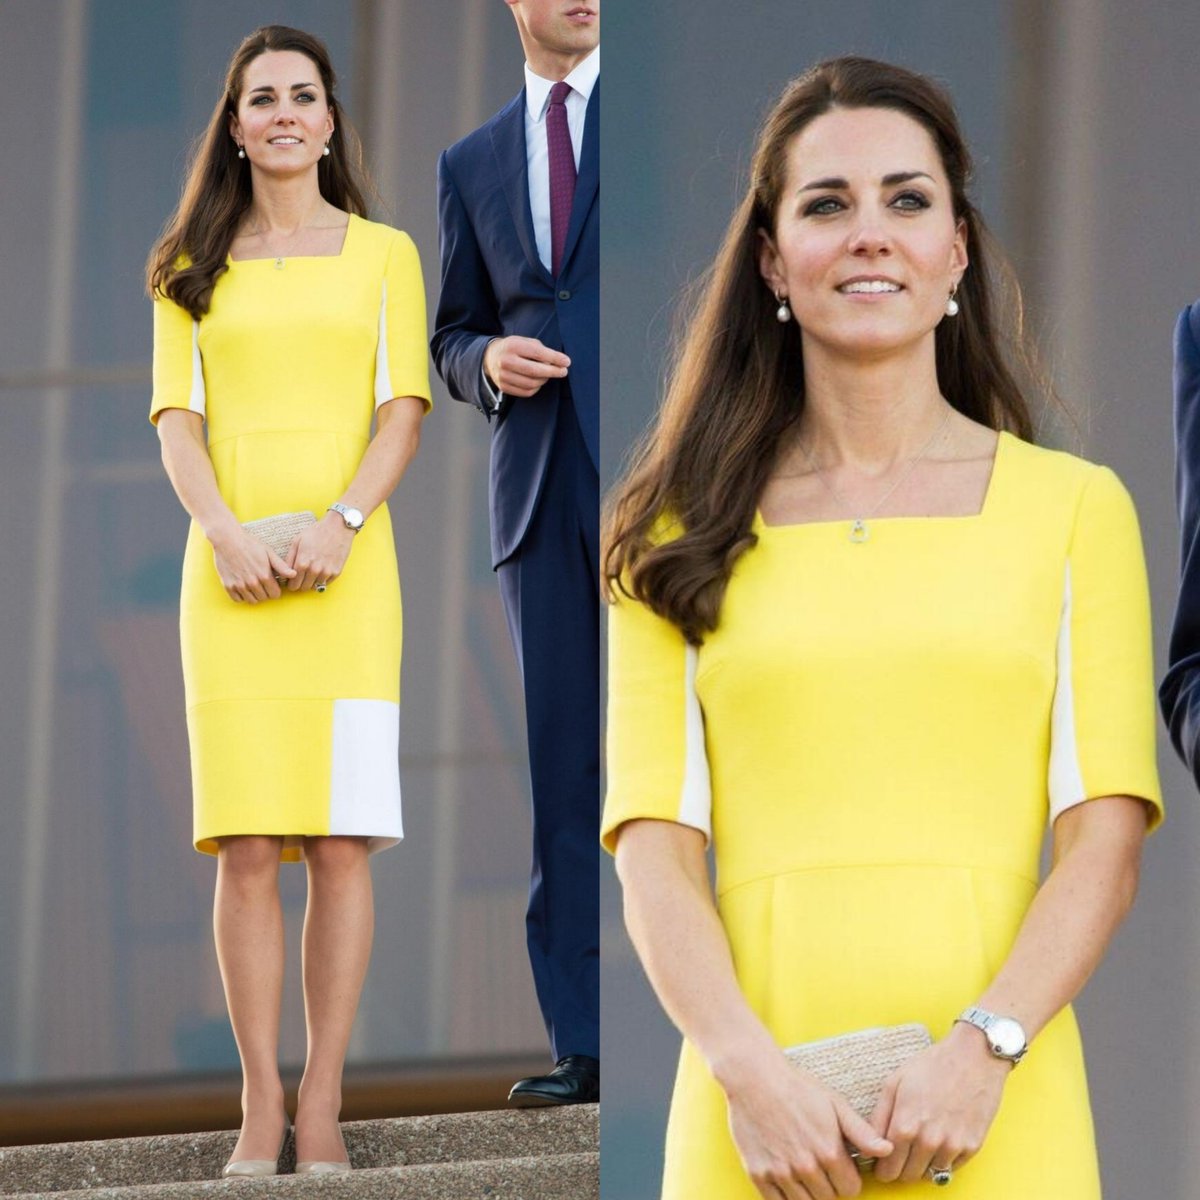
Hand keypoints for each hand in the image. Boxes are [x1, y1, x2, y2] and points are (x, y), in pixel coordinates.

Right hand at [210, 523, 295, 603]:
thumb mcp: (269, 552)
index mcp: (264, 575)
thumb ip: (281, 566)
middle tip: (262, 583)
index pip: (275, 595)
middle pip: (264, 598)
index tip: (272, 584)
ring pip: (252, 601)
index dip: (275, 590)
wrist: (228, 540)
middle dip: (266, 592)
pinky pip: (238, 600)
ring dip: (254, 595)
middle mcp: (252, 583)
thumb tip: (294, 575)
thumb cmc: (250, 544)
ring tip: (253, 585)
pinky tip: (243, 587)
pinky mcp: (228, 586)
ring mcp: (239, 585)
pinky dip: (241, 596)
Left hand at [286, 513, 354, 591]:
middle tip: (301, 577)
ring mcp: (326, 572)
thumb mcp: (297, 541)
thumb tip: (284, 573)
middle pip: (303, 588)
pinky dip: (322, 580)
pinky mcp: (336, 572)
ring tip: (311, 572)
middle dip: (300, 584)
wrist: (338, 527)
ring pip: (314, 587)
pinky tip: (321, 570)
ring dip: (311, 582)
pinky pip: (326, 584)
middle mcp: (314, 570)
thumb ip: (289, 559)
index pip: (292, 585)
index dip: (290, 583)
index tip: (291, 579)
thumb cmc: (316, 532)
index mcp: (302, 563)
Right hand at [483, 335, 569, 397]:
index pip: (537, 353)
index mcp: (512, 346)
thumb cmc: (514, 348)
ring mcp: (503, 376)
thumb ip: (540, 349)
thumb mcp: (524, 341)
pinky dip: (536, 388)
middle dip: (552, 372)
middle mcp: (506, 361)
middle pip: (534, 371)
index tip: (566, 361)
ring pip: (532, 383)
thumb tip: (559, 362)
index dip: (554, 358)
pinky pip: (526, 392)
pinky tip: (538, 381)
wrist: (490, 357)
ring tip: (547, 375)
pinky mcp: (504, 387)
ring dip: (544, 380)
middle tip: (563, 371)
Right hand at [719, 1051, 892, 1198]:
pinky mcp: (758, 1174)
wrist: (754, 1078)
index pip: (851, 1190)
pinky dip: (785, 1197)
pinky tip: (788, 1180)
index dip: (848, 1178)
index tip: (839, 1165)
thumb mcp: (835, 1103)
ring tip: (805, 1171)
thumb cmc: (797, 1087)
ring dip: (809, 1193)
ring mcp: (780, 1172)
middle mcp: (806, 1166)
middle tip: (820, 1165)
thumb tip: (888, 1151)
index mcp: (828, 1151)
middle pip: (829, 1199)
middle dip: (829, 1185)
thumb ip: (862, 1132)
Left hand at [870, 1023, 1008, 1183]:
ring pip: (929, 1175)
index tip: (881, 1163)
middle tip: (899, 1155)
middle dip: (899, 1169)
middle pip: (908, 1176)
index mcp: (906, 1125)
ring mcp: (952, 1146)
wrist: (973, 1057)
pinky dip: (943, 1161)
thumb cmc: (931, 1065)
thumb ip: (879, 1117)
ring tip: (919, 1145)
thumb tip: (870, 1143)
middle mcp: (929, 1141)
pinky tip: (939, 1141)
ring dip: (921, 1166)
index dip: (881, 1169)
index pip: (887, 1168)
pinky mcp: (972, 1147)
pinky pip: (952, 1169)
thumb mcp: (894, 1082)